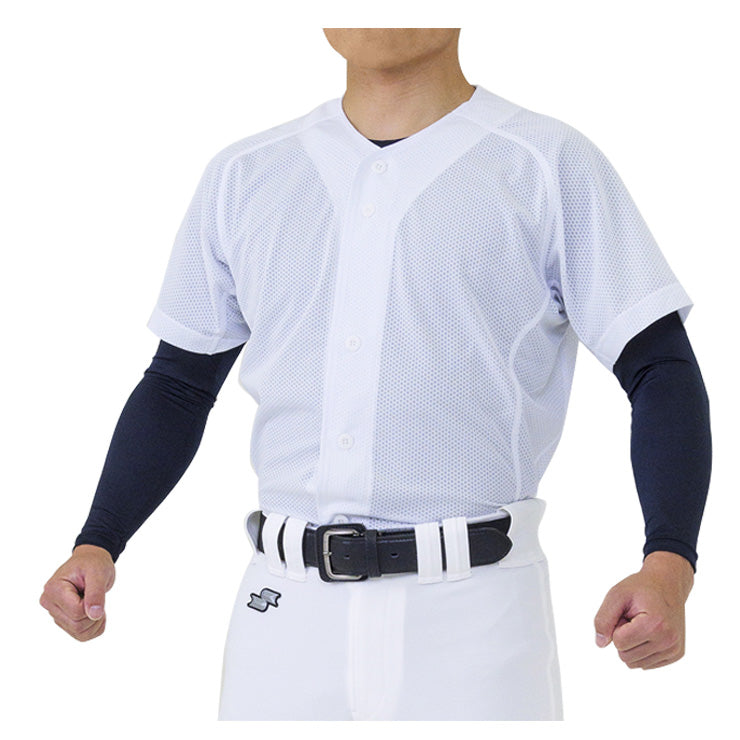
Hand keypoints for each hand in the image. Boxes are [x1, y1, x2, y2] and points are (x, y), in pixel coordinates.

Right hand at [39, 544, 115, 641]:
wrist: (91, 562)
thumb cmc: (94, 563)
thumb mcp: (98, 572)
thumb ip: (96, 593)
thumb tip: (94, 615)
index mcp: (53, 589)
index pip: (76, 611)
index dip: (92, 604)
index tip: (95, 588)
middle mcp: (49, 603)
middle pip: (77, 625)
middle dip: (95, 614)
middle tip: (98, 596)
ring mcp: (55, 613)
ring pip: (79, 633)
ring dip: (95, 622)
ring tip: (96, 602)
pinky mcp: (63, 620)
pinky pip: (81, 636)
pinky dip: (94, 628)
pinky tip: (95, 611)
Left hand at [593, 551, 693, 669]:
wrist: (667, 584)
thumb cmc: (640, 588)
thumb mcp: (616, 595)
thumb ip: (603, 619)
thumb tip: (600, 644)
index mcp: (655, 625)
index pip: (619, 642)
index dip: (616, 626)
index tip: (628, 612)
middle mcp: (669, 641)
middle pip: (625, 656)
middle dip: (623, 637)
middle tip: (633, 618)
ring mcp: (674, 650)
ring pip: (635, 664)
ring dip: (631, 644)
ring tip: (641, 624)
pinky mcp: (676, 655)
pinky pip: (645, 664)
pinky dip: (641, 650)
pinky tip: (649, 632)